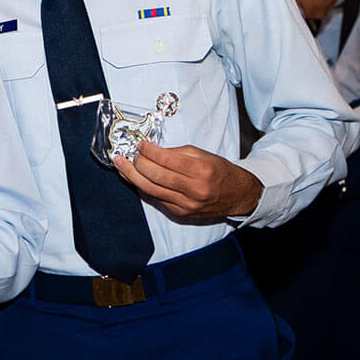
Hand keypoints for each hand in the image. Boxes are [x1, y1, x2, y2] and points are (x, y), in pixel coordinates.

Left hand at [113, 142, 261, 219]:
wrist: (237, 195)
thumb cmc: (219, 172)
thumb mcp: (204, 155)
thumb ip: (177, 153)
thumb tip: (151, 151)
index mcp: (202, 171)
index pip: (167, 160)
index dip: (149, 152)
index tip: (140, 145)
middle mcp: (194, 190)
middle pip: (156, 177)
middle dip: (136, 165)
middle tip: (126, 156)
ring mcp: (187, 205)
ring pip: (151, 190)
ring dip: (132, 177)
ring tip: (121, 167)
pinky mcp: (181, 214)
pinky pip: (156, 199)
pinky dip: (143, 188)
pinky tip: (134, 179)